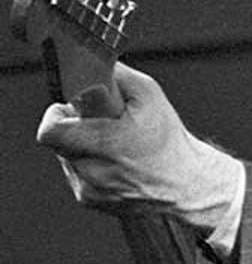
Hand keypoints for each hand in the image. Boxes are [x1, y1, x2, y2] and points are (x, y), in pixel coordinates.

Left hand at [37, 61, 241, 233]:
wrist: (187, 184)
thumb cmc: (170, 142)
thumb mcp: (151, 96)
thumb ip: (118, 76)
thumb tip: (93, 62)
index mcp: (103, 143)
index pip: (51, 130)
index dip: (57, 115)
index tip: (72, 109)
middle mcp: (90, 170)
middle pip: (60, 140)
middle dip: (77, 128)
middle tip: (103, 124)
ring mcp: (87, 189)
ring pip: (68, 156)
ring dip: (84, 146)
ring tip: (116, 145)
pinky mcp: (89, 201)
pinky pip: (77, 174)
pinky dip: (92, 164)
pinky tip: (118, 163)